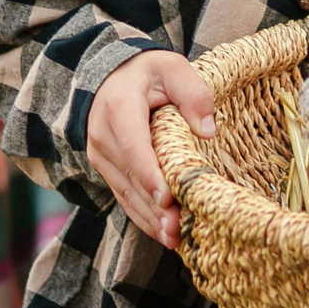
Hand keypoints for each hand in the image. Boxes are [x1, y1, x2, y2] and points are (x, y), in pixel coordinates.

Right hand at [86, 50, 217, 249]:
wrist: (111, 77)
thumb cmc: (148, 73)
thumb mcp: (172, 68)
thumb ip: (192, 92)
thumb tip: (207, 129)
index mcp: (119, 106)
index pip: (133, 145)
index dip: (149, 173)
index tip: (166, 197)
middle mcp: (103, 134)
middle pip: (130, 176)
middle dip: (154, 206)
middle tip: (178, 230)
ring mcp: (101, 155)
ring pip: (126, 192)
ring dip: (149, 218)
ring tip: (174, 239)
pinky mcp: (107, 169)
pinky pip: (124, 196)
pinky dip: (142, 217)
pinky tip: (162, 234)